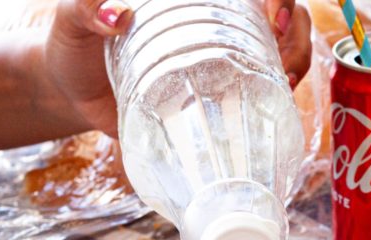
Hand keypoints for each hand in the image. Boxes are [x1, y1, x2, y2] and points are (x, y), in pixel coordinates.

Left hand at [44, 0, 312, 136]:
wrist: (74, 98)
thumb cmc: (72, 48)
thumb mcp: (70, 20)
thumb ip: (81, 7)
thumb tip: (116, 13)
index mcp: (191, 1)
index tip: (272, 13)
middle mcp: (216, 21)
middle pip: (281, 10)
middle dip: (295, 23)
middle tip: (281, 46)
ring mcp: (226, 56)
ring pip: (287, 42)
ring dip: (300, 53)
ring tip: (287, 76)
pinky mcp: (226, 92)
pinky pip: (269, 85)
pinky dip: (287, 85)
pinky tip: (285, 91)